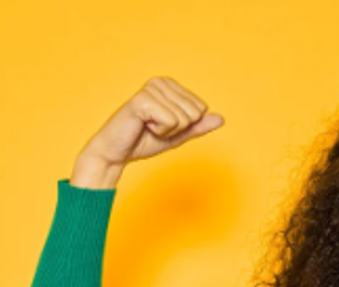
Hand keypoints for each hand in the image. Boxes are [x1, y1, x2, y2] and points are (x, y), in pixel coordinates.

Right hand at [76, 76, 223, 169]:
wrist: (117, 152)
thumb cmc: (144, 140)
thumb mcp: (178, 134)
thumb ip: (198, 126)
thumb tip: (221, 118)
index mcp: (169, 85)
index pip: (201, 108)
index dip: (185, 125)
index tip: (164, 125)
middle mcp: (160, 82)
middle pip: (194, 113)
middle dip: (178, 128)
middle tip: (155, 128)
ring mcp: (151, 89)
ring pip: (184, 119)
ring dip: (167, 131)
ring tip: (148, 127)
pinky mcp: (143, 99)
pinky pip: (171, 122)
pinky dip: (160, 132)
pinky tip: (143, 126)